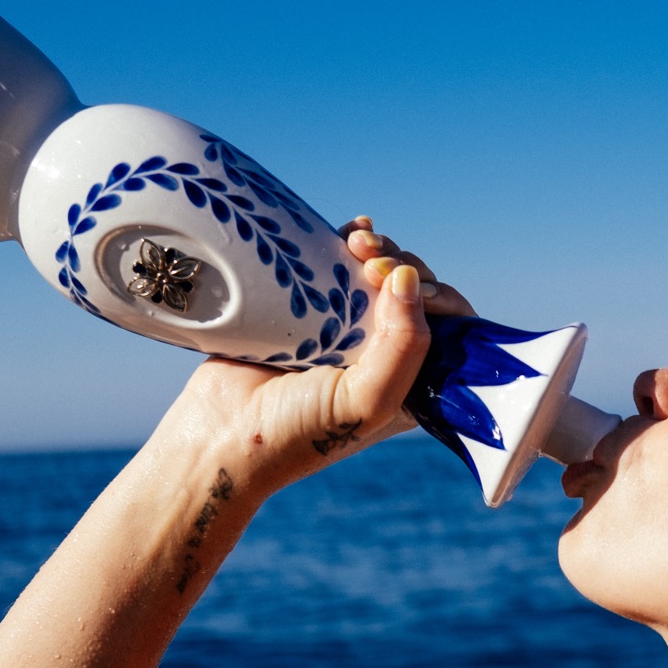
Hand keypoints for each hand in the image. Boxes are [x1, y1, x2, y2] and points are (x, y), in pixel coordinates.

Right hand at [169, 219, 474, 492]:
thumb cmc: (296, 432)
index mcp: (410, 383)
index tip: (402, 282)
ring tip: (356, 242)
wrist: (217, 436)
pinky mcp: (306, 314)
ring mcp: (344, 332)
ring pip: (379, 276)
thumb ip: (404, 346)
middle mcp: (382, 356)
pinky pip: (337, 270)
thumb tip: (409, 276)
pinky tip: (347, 231)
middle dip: (402, 265)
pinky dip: (345, 246)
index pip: (449, 328)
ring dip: (378, 250)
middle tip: (370, 261)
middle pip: (415, 294)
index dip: (436, 295)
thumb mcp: (366, 401)